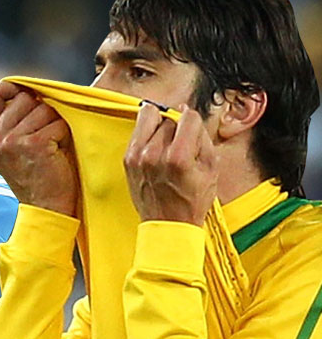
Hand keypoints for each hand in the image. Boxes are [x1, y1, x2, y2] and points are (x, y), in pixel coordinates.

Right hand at [0, 82, 77, 216]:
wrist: (45, 208)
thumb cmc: (35, 176)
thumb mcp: (11, 148)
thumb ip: (10, 121)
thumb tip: (26, 88)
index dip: (14, 87)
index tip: (29, 97)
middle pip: (24, 97)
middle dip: (41, 109)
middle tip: (46, 133)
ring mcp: (14, 141)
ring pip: (43, 109)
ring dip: (54, 123)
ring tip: (52, 145)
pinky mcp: (36, 145)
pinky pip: (57, 123)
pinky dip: (64, 135)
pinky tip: (58, 152)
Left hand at [124, 104, 218, 225]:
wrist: (168, 224)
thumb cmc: (190, 201)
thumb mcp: (211, 169)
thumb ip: (202, 137)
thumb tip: (189, 114)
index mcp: (178, 158)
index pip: (187, 117)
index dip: (193, 121)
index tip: (192, 129)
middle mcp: (153, 154)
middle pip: (168, 118)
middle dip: (176, 127)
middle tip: (180, 144)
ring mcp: (137, 156)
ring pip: (149, 118)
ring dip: (160, 128)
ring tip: (166, 145)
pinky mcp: (127, 159)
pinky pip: (137, 131)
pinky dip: (147, 135)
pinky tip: (155, 149)